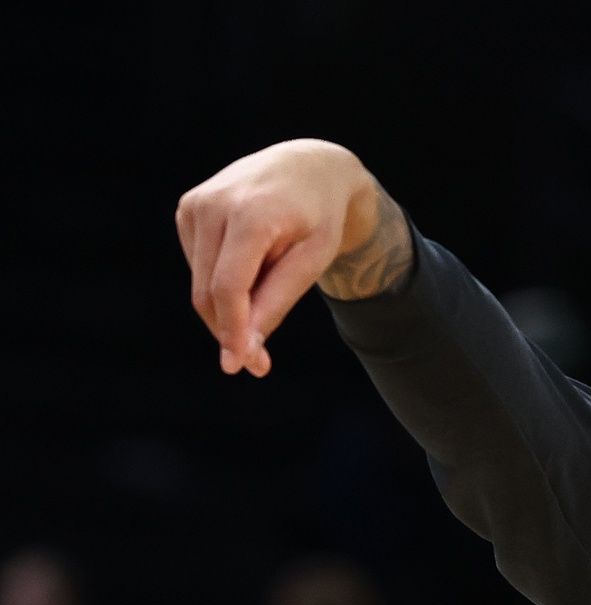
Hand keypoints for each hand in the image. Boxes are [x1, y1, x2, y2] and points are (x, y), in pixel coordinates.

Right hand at [175, 139, 379, 377]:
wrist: (307, 168)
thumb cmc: (318, 217)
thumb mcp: (312, 260)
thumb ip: (277, 301)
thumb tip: (246, 347)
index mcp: (250, 214)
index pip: (229, 286)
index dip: (231, 329)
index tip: (238, 365)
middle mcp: (214, 204)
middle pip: (209, 290)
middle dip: (230, 331)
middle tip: (258, 363)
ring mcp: (195, 205)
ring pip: (200, 283)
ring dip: (229, 307)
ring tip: (271, 284)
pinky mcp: (187, 210)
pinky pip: (199, 267)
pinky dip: (223, 281)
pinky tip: (253, 262)